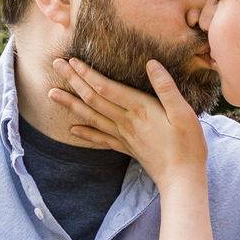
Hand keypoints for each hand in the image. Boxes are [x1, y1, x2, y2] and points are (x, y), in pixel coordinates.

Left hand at [47, 54, 207, 191]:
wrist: (182, 179)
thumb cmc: (187, 145)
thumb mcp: (183, 113)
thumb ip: (166, 88)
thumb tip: (151, 64)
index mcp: (139, 109)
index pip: (106, 88)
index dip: (88, 73)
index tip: (72, 60)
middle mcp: (125, 122)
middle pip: (93, 99)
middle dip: (73, 80)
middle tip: (56, 65)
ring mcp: (123, 136)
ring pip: (91, 117)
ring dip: (70, 103)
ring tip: (52, 93)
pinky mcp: (125, 147)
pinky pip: (100, 139)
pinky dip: (85, 133)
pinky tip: (72, 129)